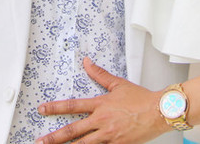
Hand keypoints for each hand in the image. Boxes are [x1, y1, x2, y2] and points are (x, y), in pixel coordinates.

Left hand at [35, 58, 168, 143]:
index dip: (55, 108)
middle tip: (40, 141)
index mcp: (100, 104)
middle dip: (54, 137)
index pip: (72, 105)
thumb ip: (99, 74)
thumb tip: (86, 62)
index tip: (42, 110)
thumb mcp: (118, 84)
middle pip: (73, 130)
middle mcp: (101, 121)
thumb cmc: (141, 99)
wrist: (159, 111)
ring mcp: (109, 135)